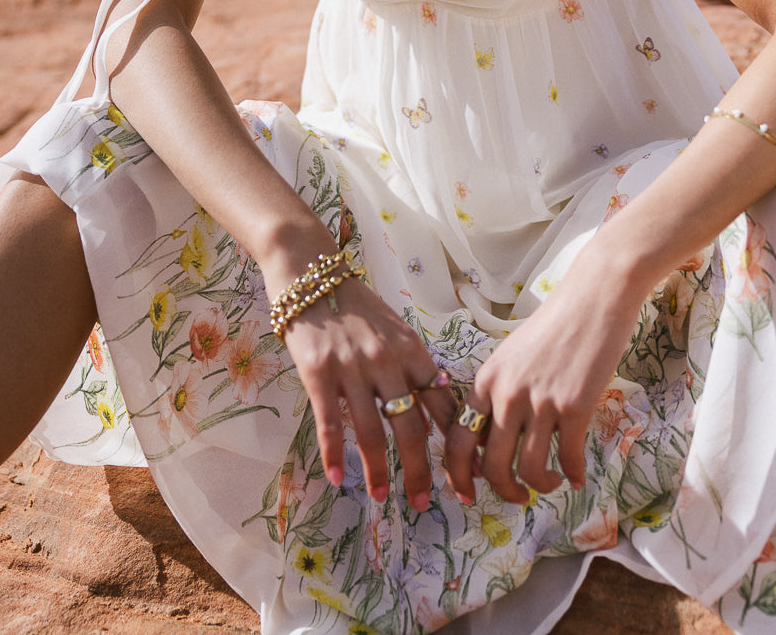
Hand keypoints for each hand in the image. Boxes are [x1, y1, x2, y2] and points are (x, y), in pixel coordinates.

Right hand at [279, 277, 455, 510]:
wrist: (309, 273)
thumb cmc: (355, 305)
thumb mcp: (394, 330)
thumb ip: (412, 368)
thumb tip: (435, 413)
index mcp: (412, 349)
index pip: (442, 402)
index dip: (456, 441)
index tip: (466, 473)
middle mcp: (387, 361)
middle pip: (411, 427)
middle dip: (420, 470)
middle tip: (423, 502)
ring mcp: (352, 367)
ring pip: (372, 432)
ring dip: (378, 471)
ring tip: (379, 496)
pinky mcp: (318, 372)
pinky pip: (330, 422)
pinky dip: (334, 454)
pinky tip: (337, 478)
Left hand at [444, 247, 644, 504]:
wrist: (594, 296)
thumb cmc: (555, 323)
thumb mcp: (513, 355)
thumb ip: (501, 392)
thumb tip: (494, 438)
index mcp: (487, 380)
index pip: (458, 440)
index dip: (458, 475)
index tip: (465, 494)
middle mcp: (508, 394)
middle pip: (492, 465)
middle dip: (503, 490)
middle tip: (518, 496)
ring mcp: (541, 402)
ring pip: (530, 469)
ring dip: (541, 486)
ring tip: (552, 482)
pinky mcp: (575, 407)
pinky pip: (568, 457)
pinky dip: (574, 474)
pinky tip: (578, 475)